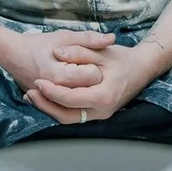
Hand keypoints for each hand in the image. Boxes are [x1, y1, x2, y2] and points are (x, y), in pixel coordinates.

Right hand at [0, 27, 111, 94]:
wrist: (10, 54)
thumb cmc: (38, 43)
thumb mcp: (64, 36)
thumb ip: (88, 39)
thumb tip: (111, 39)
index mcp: (60, 74)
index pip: (92, 76)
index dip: (94, 67)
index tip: (89, 60)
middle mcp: (55, 91)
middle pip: (87, 90)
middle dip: (90, 81)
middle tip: (85, 70)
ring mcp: (48, 99)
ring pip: (77, 103)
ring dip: (82, 91)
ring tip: (79, 80)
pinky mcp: (45, 103)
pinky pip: (65, 107)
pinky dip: (72, 99)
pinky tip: (73, 89)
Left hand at [24, 40, 163, 125]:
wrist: (142, 69)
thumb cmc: (123, 60)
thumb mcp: (100, 51)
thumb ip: (78, 51)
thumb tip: (57, 52)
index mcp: (104, 96)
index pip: (71, 99)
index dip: (52, 92)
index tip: (37, 82)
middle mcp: (102, 111)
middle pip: (66, 116)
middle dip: (45, 106)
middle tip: (29, 93)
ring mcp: (100, 115)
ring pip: (68, 119)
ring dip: (49, 109)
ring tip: (32, 96)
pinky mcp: (96, 113)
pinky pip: (73, 115)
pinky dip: (58, 108)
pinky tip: (46, 97)